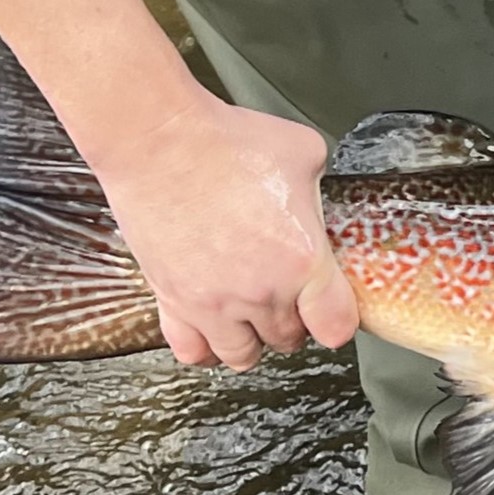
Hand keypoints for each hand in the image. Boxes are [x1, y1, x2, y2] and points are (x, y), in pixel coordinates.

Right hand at [92, 92, 358, 369]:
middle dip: (294, 321)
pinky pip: (191, 350)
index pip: (337, 327)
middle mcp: (260, 292)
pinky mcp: (171, 299)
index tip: (332, 306)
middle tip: (288, 296)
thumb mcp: (304, 155)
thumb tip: (316, 202)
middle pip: (289, 339)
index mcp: (303, 261)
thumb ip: (319, 193)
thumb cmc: (226, 141)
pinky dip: (204, 345)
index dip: (337, 318)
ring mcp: (213, 302)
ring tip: (252, 313)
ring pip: (243, 355)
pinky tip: (211, 324)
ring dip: (252, 338)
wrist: (156, 140)